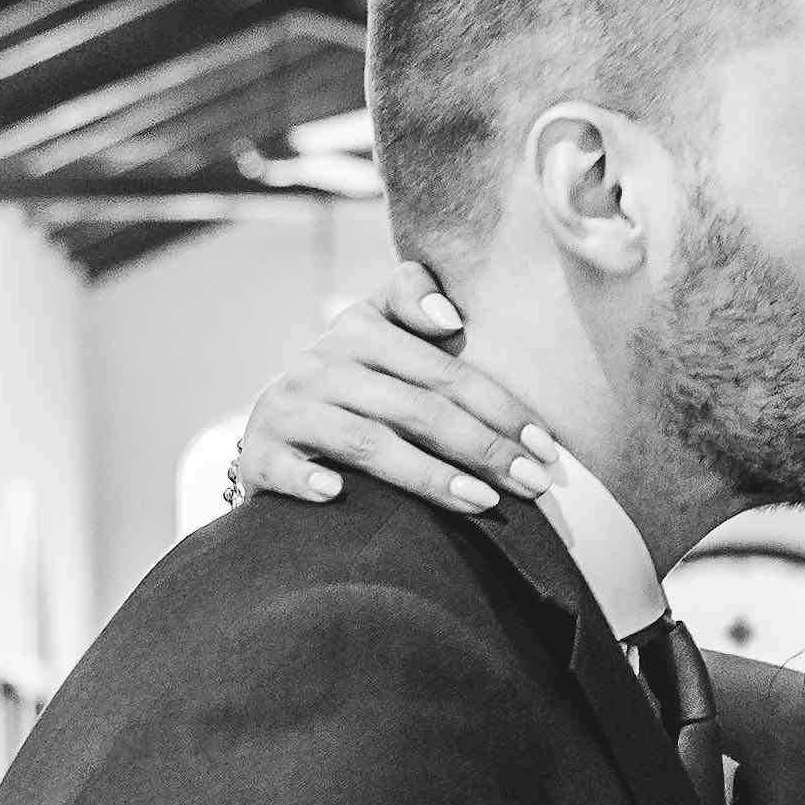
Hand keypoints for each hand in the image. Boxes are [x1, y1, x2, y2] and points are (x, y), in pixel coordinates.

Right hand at [228, 264, 560, 515]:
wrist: (273, 428)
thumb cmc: (352, 385)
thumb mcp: (378, 330)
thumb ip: (414, 301)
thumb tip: (452, 318)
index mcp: (359, 330)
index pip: (443, 372)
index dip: (499, 407)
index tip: (546, 447)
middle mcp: (321, 365)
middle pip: (416, 409)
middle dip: (483, 449)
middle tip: (534, 485)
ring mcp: (287, 410)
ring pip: (367, 443)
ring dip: (429, 477)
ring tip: (485, 504)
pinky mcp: (259, 453)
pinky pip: (284, 468)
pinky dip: (309, 481)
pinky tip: (340, 496)